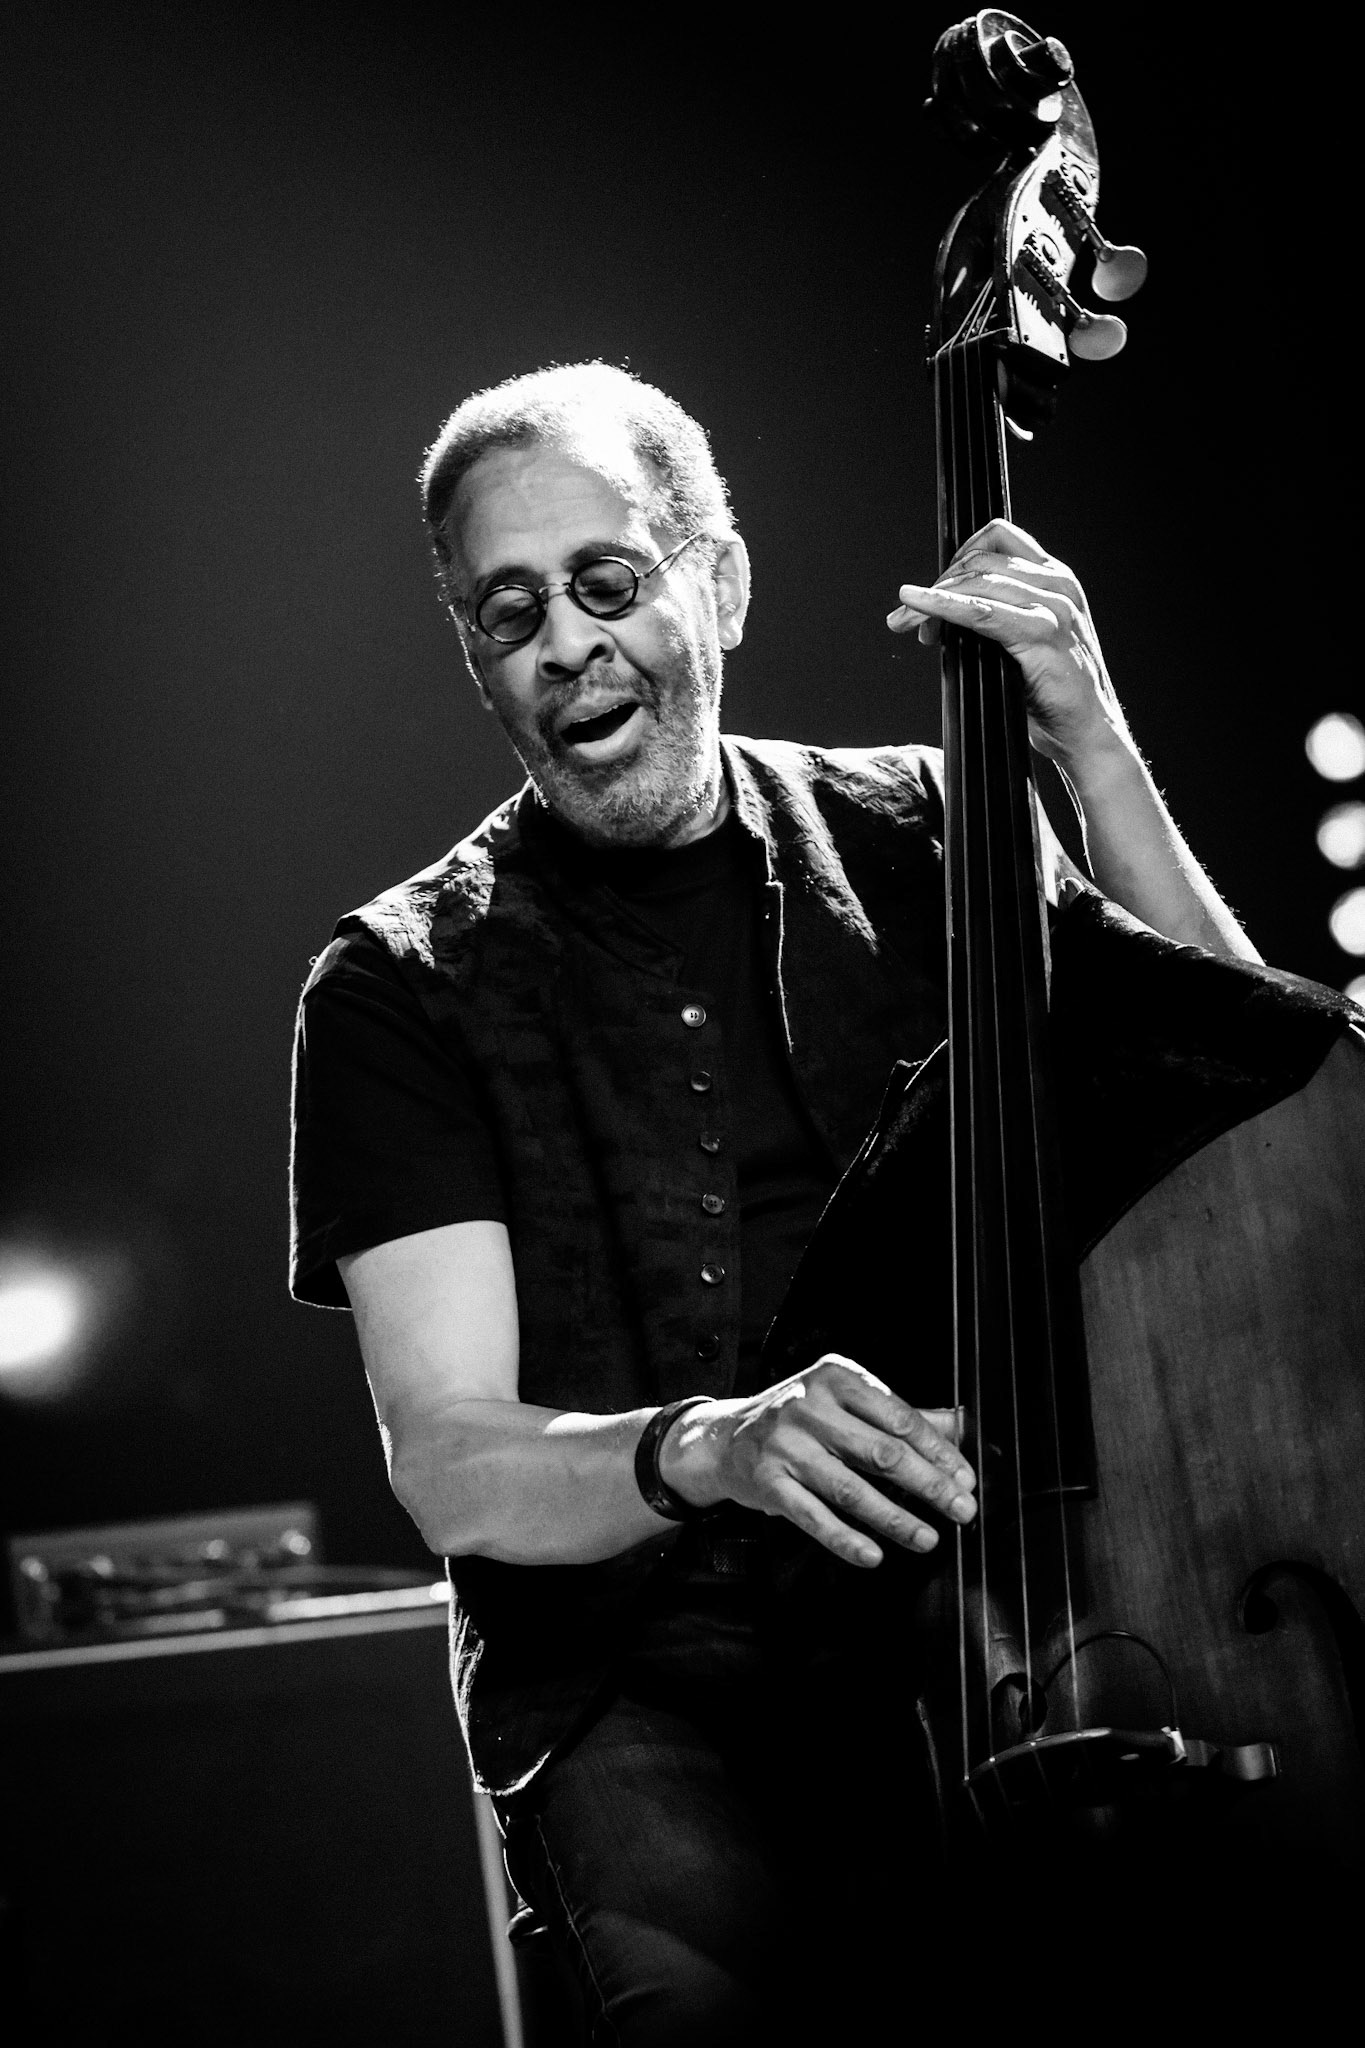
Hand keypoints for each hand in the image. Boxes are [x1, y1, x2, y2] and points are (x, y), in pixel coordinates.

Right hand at [660, 1355, 976, 1568]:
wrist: (726, 1438)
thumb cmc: (801, 1420)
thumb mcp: (847, 1402)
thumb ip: (903, 1415)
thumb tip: (964, 1425)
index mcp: (838, 1379)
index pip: (900, 1418)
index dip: (939, 1452)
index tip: (966, 1478)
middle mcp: (810, 1407)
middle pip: (882, 1453)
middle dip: (929, 1486)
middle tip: (962, 1510)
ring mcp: (786, 1445)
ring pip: (851, 1489)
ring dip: (896, 1519)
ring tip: (928, 1539)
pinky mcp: (768, 1482)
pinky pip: (814, 1517)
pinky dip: (846, 1539)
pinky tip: (874, 1555)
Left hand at [887, 518, 1127, 769]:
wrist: (1088, 730)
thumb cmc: (1051, 692)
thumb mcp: (1025, 640)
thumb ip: (996, 616)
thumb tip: (938, 616)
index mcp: (1055, 577)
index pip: (997, 537)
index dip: (956, 557)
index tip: (929, 588)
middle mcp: (1057, 584)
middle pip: (980, 559)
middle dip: (936, 584)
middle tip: (904, 618)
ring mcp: (1053, 607)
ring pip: (977, 582)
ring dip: (930, 600)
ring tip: (903, 623)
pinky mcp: (1043, 635)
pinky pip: (982, 612)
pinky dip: (942, 606)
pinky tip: (917, 606)